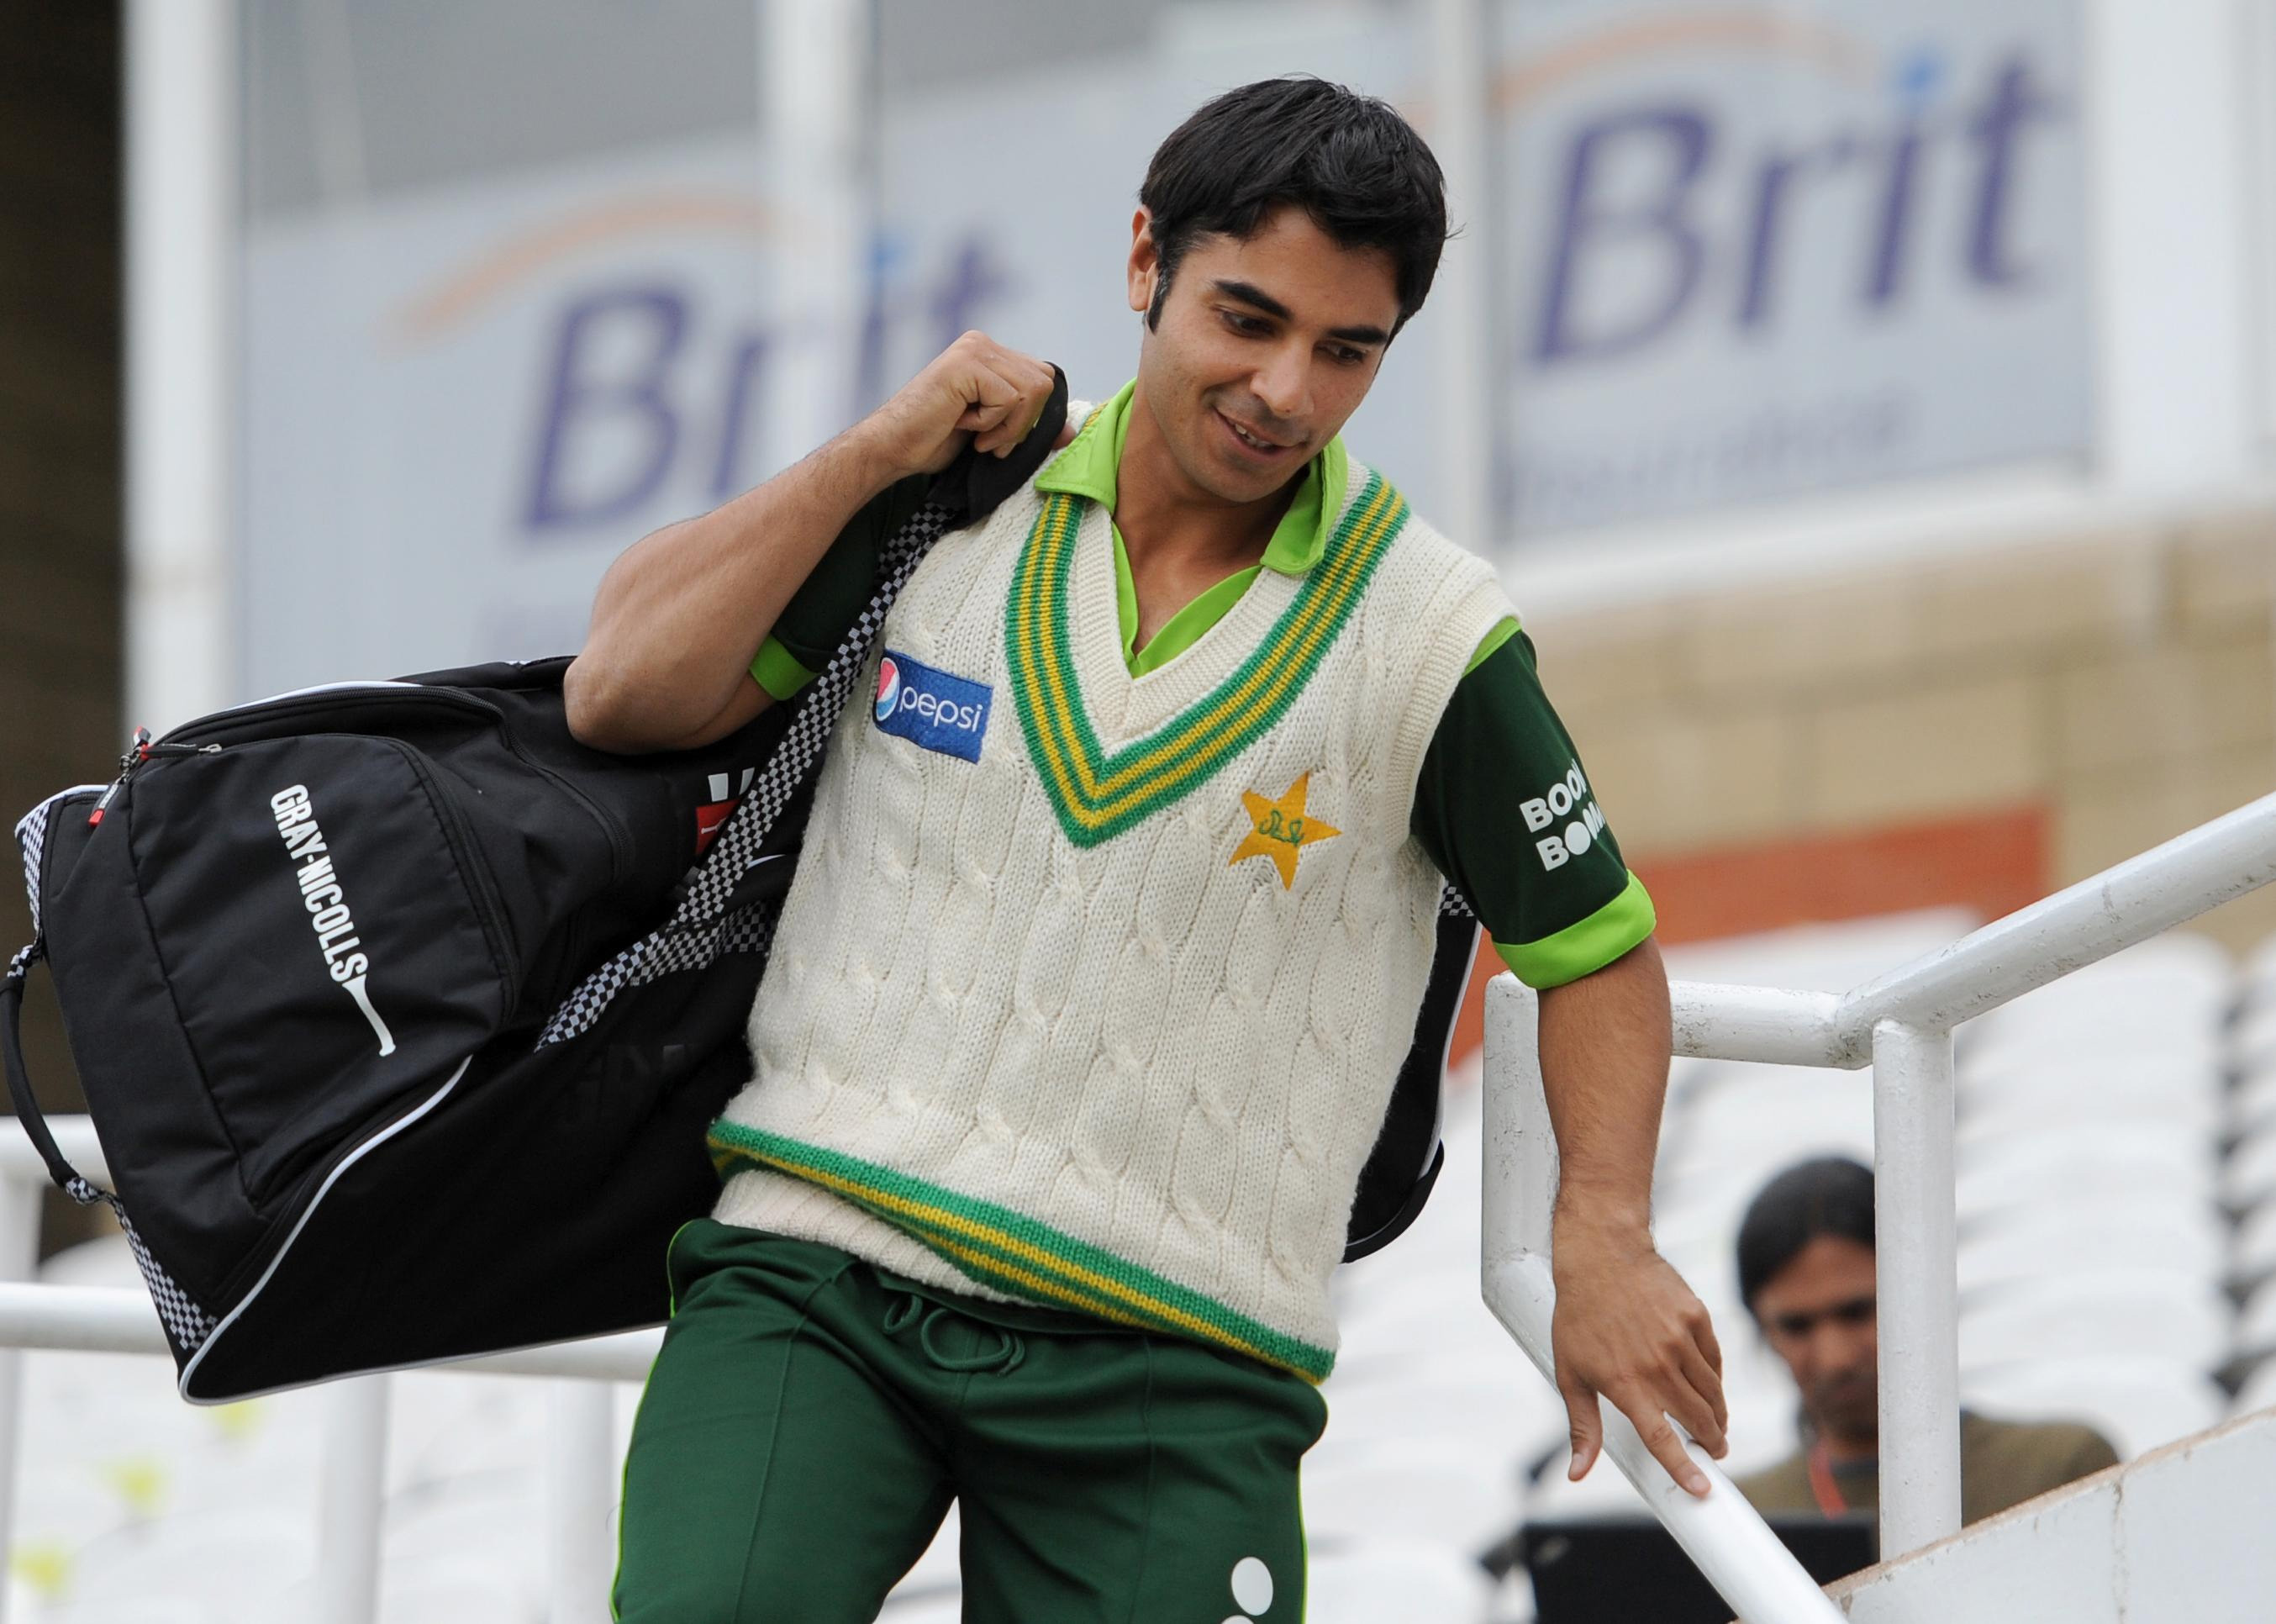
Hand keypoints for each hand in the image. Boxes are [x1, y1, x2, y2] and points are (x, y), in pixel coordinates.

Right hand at [855, 331, 1061, 478]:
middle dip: (1024, 422)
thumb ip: (1029, 425)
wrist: (892, 447)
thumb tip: (1071, 433)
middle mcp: (982, 344)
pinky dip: (991, 423)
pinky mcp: (966, 364)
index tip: (1002, 440)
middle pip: (1044, 382)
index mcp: (989, 353)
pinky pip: (1009, 399)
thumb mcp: (992, 432)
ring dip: (1008, 426)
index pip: (1042, 377)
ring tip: (976, 434)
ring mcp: (974, 350)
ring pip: (1031, 391)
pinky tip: (961, 422)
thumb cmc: (933, 440)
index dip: (1032, 416)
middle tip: (990, 441)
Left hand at [1550, 1216, 1727, 1496]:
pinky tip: (1708, 1385)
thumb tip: (1577, 1473)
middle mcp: (1656, 1365)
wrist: (1601, 1256)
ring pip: (1711, 1392)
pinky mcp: (1696, 1318)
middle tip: (1715, 1451)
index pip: (1662, 1438)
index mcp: (1625, 1384)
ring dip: (1717, 1415)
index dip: (1684, 1468)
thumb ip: (1582, 1426)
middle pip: (1697, 1419)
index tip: (1703, 1490)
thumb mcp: (1570, 1373)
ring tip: (1715, 1425)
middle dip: (1711, 1442)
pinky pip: (1714, 1360)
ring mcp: (1680, 1340)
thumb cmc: (1578, 1317)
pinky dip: (1714, 1378)